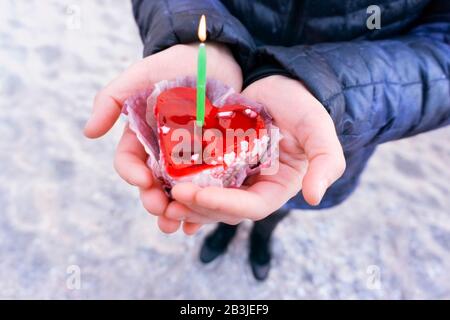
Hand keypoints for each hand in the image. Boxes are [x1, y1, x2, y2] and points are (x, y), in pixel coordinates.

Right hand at [84, 43, 242, 233]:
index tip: (143, 180)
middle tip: (163, 211)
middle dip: (154, 200)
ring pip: (178, 190)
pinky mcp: (215, 160)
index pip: (129, 162)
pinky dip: (203, 202)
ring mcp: (189, 158)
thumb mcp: (141, 75)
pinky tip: (206, 215)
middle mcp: (162, 152)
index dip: (132, 174)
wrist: (216, 59)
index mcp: (142, 136)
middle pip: (153, 184)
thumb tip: (88, 133)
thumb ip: (112, 99)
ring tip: (182, 223)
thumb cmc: (176, 64)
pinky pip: (207, 185)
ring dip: (177, 210)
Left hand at [166, 75, 344, 226]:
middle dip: (197, 208)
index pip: (251, 206)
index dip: (224, 205)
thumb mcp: (318, 128)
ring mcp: (232, 177)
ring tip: (157, 200)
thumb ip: (326, 160)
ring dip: (183, 204)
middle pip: (224, 210)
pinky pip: (195, 178)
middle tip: (169, 202)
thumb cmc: (301, 105)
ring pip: (206, 199)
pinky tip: (158, 184)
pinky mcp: (215, 161)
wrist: (278, 83)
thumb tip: (313, 197)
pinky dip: (178, 184)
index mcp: (275, 187)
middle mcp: (251, 187)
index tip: (195, 196)